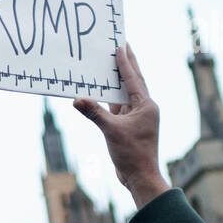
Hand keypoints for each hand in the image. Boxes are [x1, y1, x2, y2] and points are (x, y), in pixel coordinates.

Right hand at [73, 42, 169, 209]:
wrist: (140, 177)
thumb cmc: (132, 154)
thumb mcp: (111, 131)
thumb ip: (94, 113)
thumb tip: (76, 99)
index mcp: (146, 106)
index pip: (133, 79)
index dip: (126, 62)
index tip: (121, 46)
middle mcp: (144, 109)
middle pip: (133, 82)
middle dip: (128, 65)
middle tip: (123, 46)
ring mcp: (137, 118)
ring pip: (124, 95)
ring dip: (118, 81)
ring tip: (111, 64)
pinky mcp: (129, 127)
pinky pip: (118, 108)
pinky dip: (110, 99)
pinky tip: (102, 92)